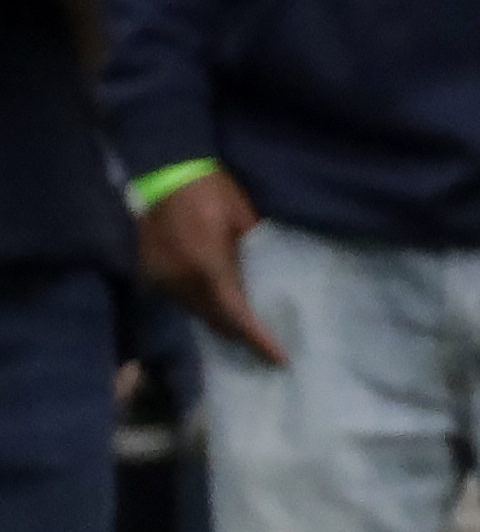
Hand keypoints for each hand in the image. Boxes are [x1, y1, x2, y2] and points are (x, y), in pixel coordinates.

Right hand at [139, 171, 285, 365]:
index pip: (237, 317)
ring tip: (244, 320)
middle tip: (267, 341)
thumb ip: (255, 253)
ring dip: (217, 317)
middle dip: (239, 333)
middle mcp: (181, 284)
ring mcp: (161, 281)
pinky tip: (214, 297)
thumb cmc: (214, 192)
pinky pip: (178, 299)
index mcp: (210, 271)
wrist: (166, 173)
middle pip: (214, 322)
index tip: (279, 358)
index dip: (258, 341)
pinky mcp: (148, 274)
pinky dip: (198, 302)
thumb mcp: (244, 221)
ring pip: (194, 313)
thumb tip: (269, 276)